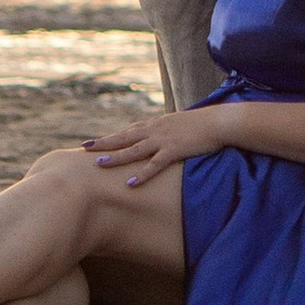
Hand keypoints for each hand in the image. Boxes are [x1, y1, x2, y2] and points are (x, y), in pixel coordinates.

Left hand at [84, 108, 209, 186]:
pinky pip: (155, 164)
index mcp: (156, 124)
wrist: (218, 121)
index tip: (95, 142)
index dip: (111, 137)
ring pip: (134, 149)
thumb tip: (159, 141)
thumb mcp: (179, 125)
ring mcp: (163, 139)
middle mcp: (155, 130)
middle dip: (105, 143)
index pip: (128, 130)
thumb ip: (166, 131)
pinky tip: (131, 183)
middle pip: (125, 137)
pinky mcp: (174, 150)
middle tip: (85, 148)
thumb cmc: (201, 124)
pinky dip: (142, 174)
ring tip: (100, 164)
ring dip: (117, 157)